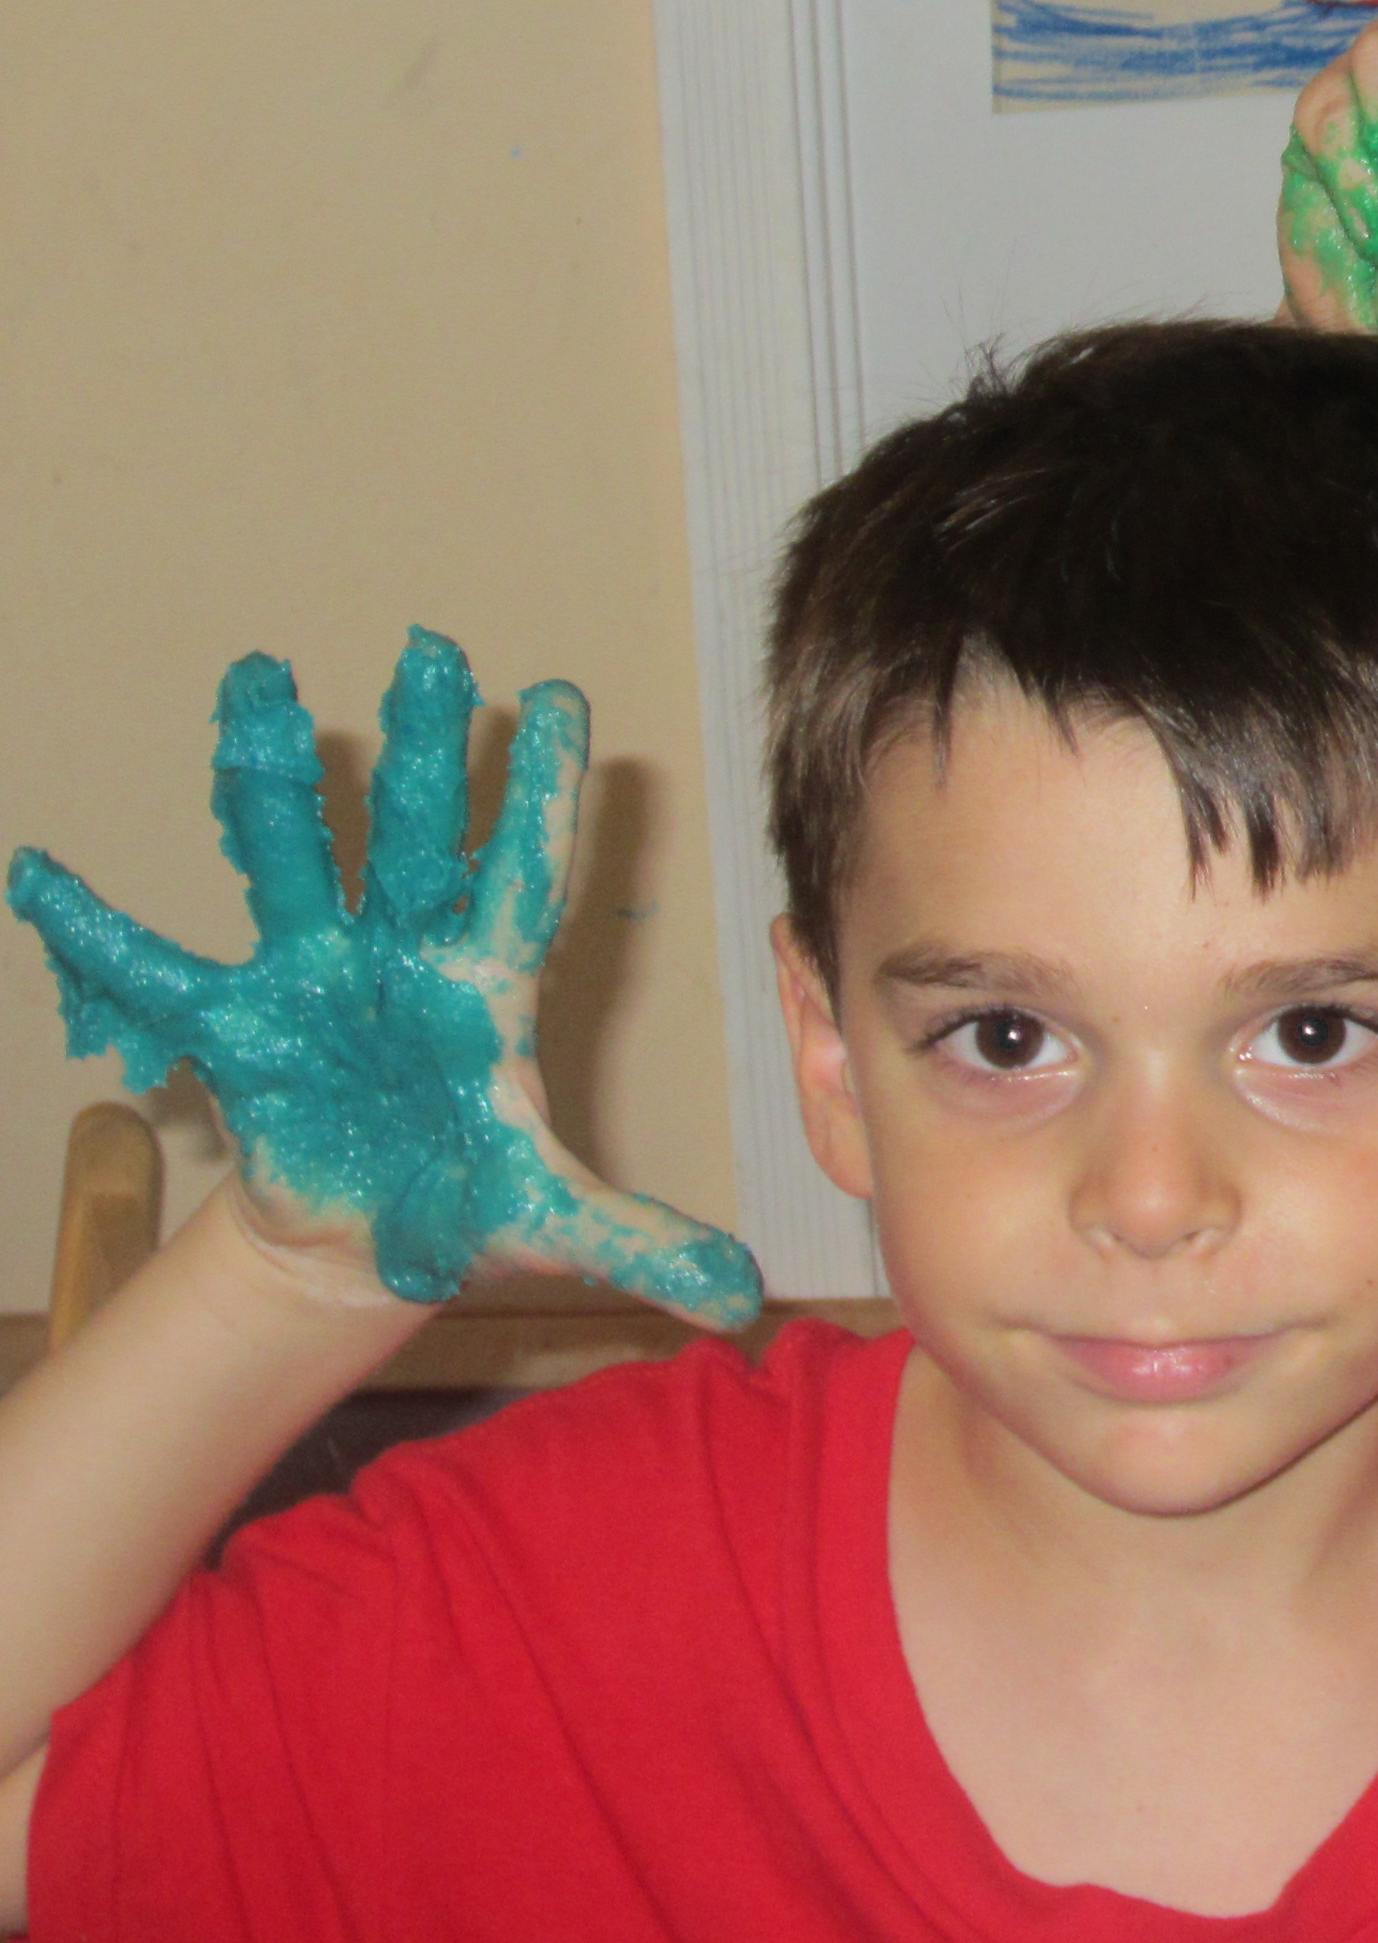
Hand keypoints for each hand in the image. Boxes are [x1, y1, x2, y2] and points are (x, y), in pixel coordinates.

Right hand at [6, 631, 762, 1328]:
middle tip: (433, 648)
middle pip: (421, 836)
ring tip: (257, 683)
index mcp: (491, 987)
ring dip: (276, 782)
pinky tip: (46, 877)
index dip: (541, 794)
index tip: (558, 698)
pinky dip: (101, 931)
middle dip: (426, 749)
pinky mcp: (243, 1025)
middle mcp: (407, 958)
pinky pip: (160, 972)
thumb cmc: (472, 1208)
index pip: (526, 873)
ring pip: (300, 862)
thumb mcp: (557, 1227)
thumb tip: (742, 1294)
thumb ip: (645, 1243)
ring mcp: (320, 978)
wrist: (374, 1246)